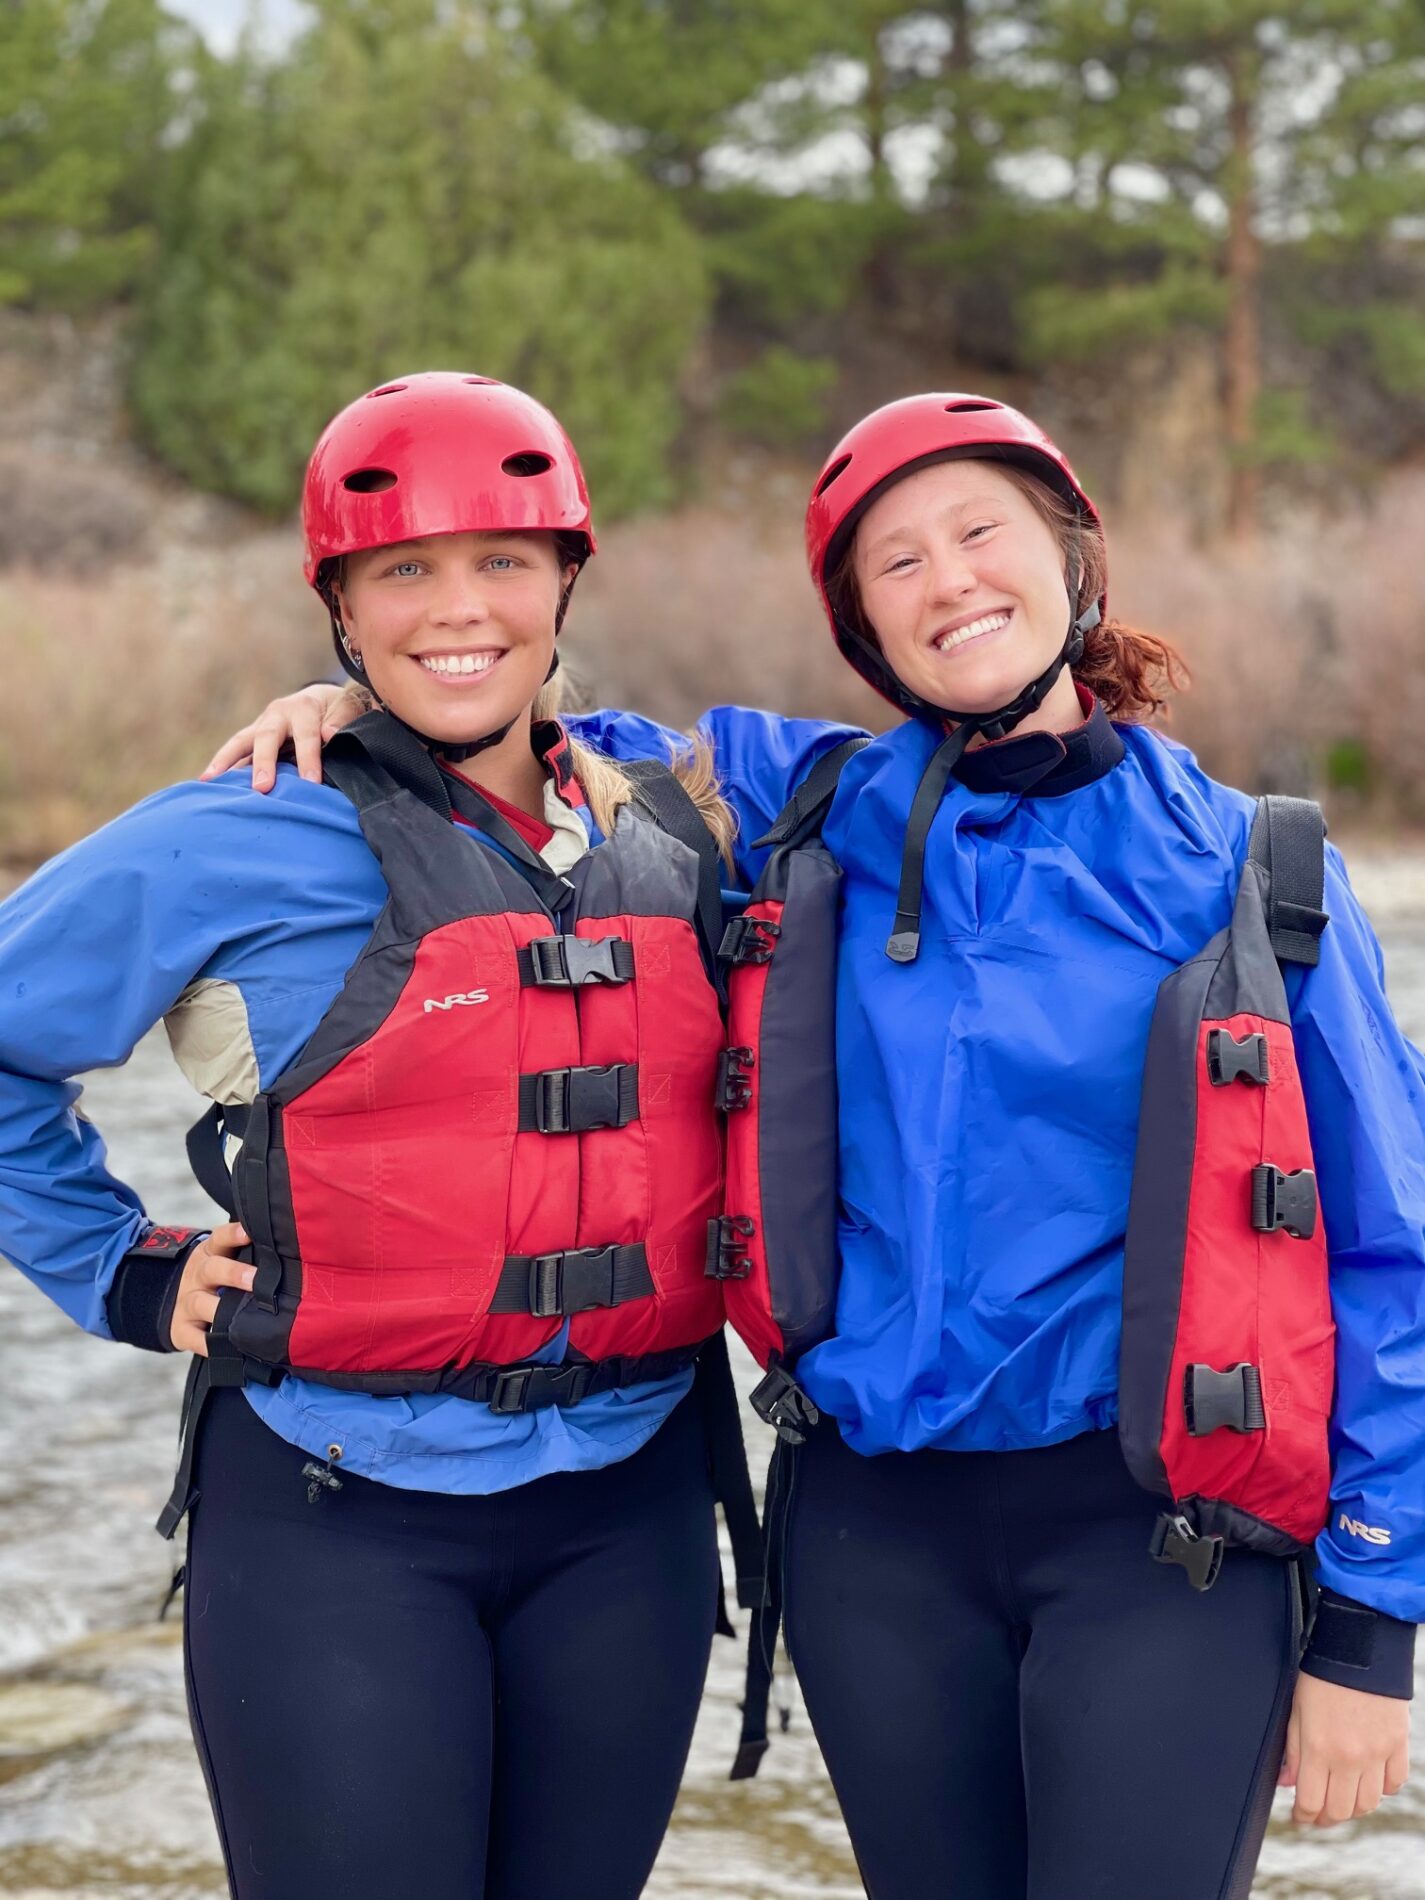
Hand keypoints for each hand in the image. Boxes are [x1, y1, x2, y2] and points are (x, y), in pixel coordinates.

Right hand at [169, 1223, 255, 1353]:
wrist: (168, 1298)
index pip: (220, 1238)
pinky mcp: (181, 1328)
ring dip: (220, 1309)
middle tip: (254, 1280)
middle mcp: (198, 1275)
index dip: (234, 1234)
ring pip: (199, 1302)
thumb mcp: (224, 1257)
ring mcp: (187, 1302)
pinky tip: (227, 1344)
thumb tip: (292, 1252)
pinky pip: (193, 1336)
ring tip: (242, 1316)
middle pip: (212, 1269)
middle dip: (233, 1273)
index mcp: (211, 1253)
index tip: (250, 1233)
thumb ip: (250, 1253)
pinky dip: (208, 1342)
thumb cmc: (214, 1277)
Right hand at [200, 682, 365, 789]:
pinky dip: (223, 767)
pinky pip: (236, 752)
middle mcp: (278, 714)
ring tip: (209, 781)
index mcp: (304, 708)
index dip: (308, 758)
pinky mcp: (253, 736)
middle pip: (267, 737)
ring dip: (225, 761)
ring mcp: (262, 725)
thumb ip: (342, 720)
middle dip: (263, 762)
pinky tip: (209, 784)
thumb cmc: (338, 709)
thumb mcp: (350, 708)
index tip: (311, 783)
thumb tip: (330, 733)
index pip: (307, 735)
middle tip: (261, 787)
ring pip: (241, 741)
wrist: (323, 700)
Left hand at [1280, 1669, 1410, 1824]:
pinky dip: (1381, 1791)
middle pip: (1341, 1810)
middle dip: (1325, 1818)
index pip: (1311, 1802)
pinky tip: (1368, 1783)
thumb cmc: (1322, 1676)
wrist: (1360, 1650)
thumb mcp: (1296, 1709)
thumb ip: (1293, 1750)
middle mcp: (1350, 1758)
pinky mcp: (1398, 1746)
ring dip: (1353, 1809)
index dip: (1303, 1817)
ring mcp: (1377, 1754)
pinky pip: (1393, 1784)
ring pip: (1368, 1804)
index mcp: (1319, 1748)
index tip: (1299, 1817)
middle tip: (1317, 1815)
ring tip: (1341, 1802)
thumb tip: (1288, 1783)